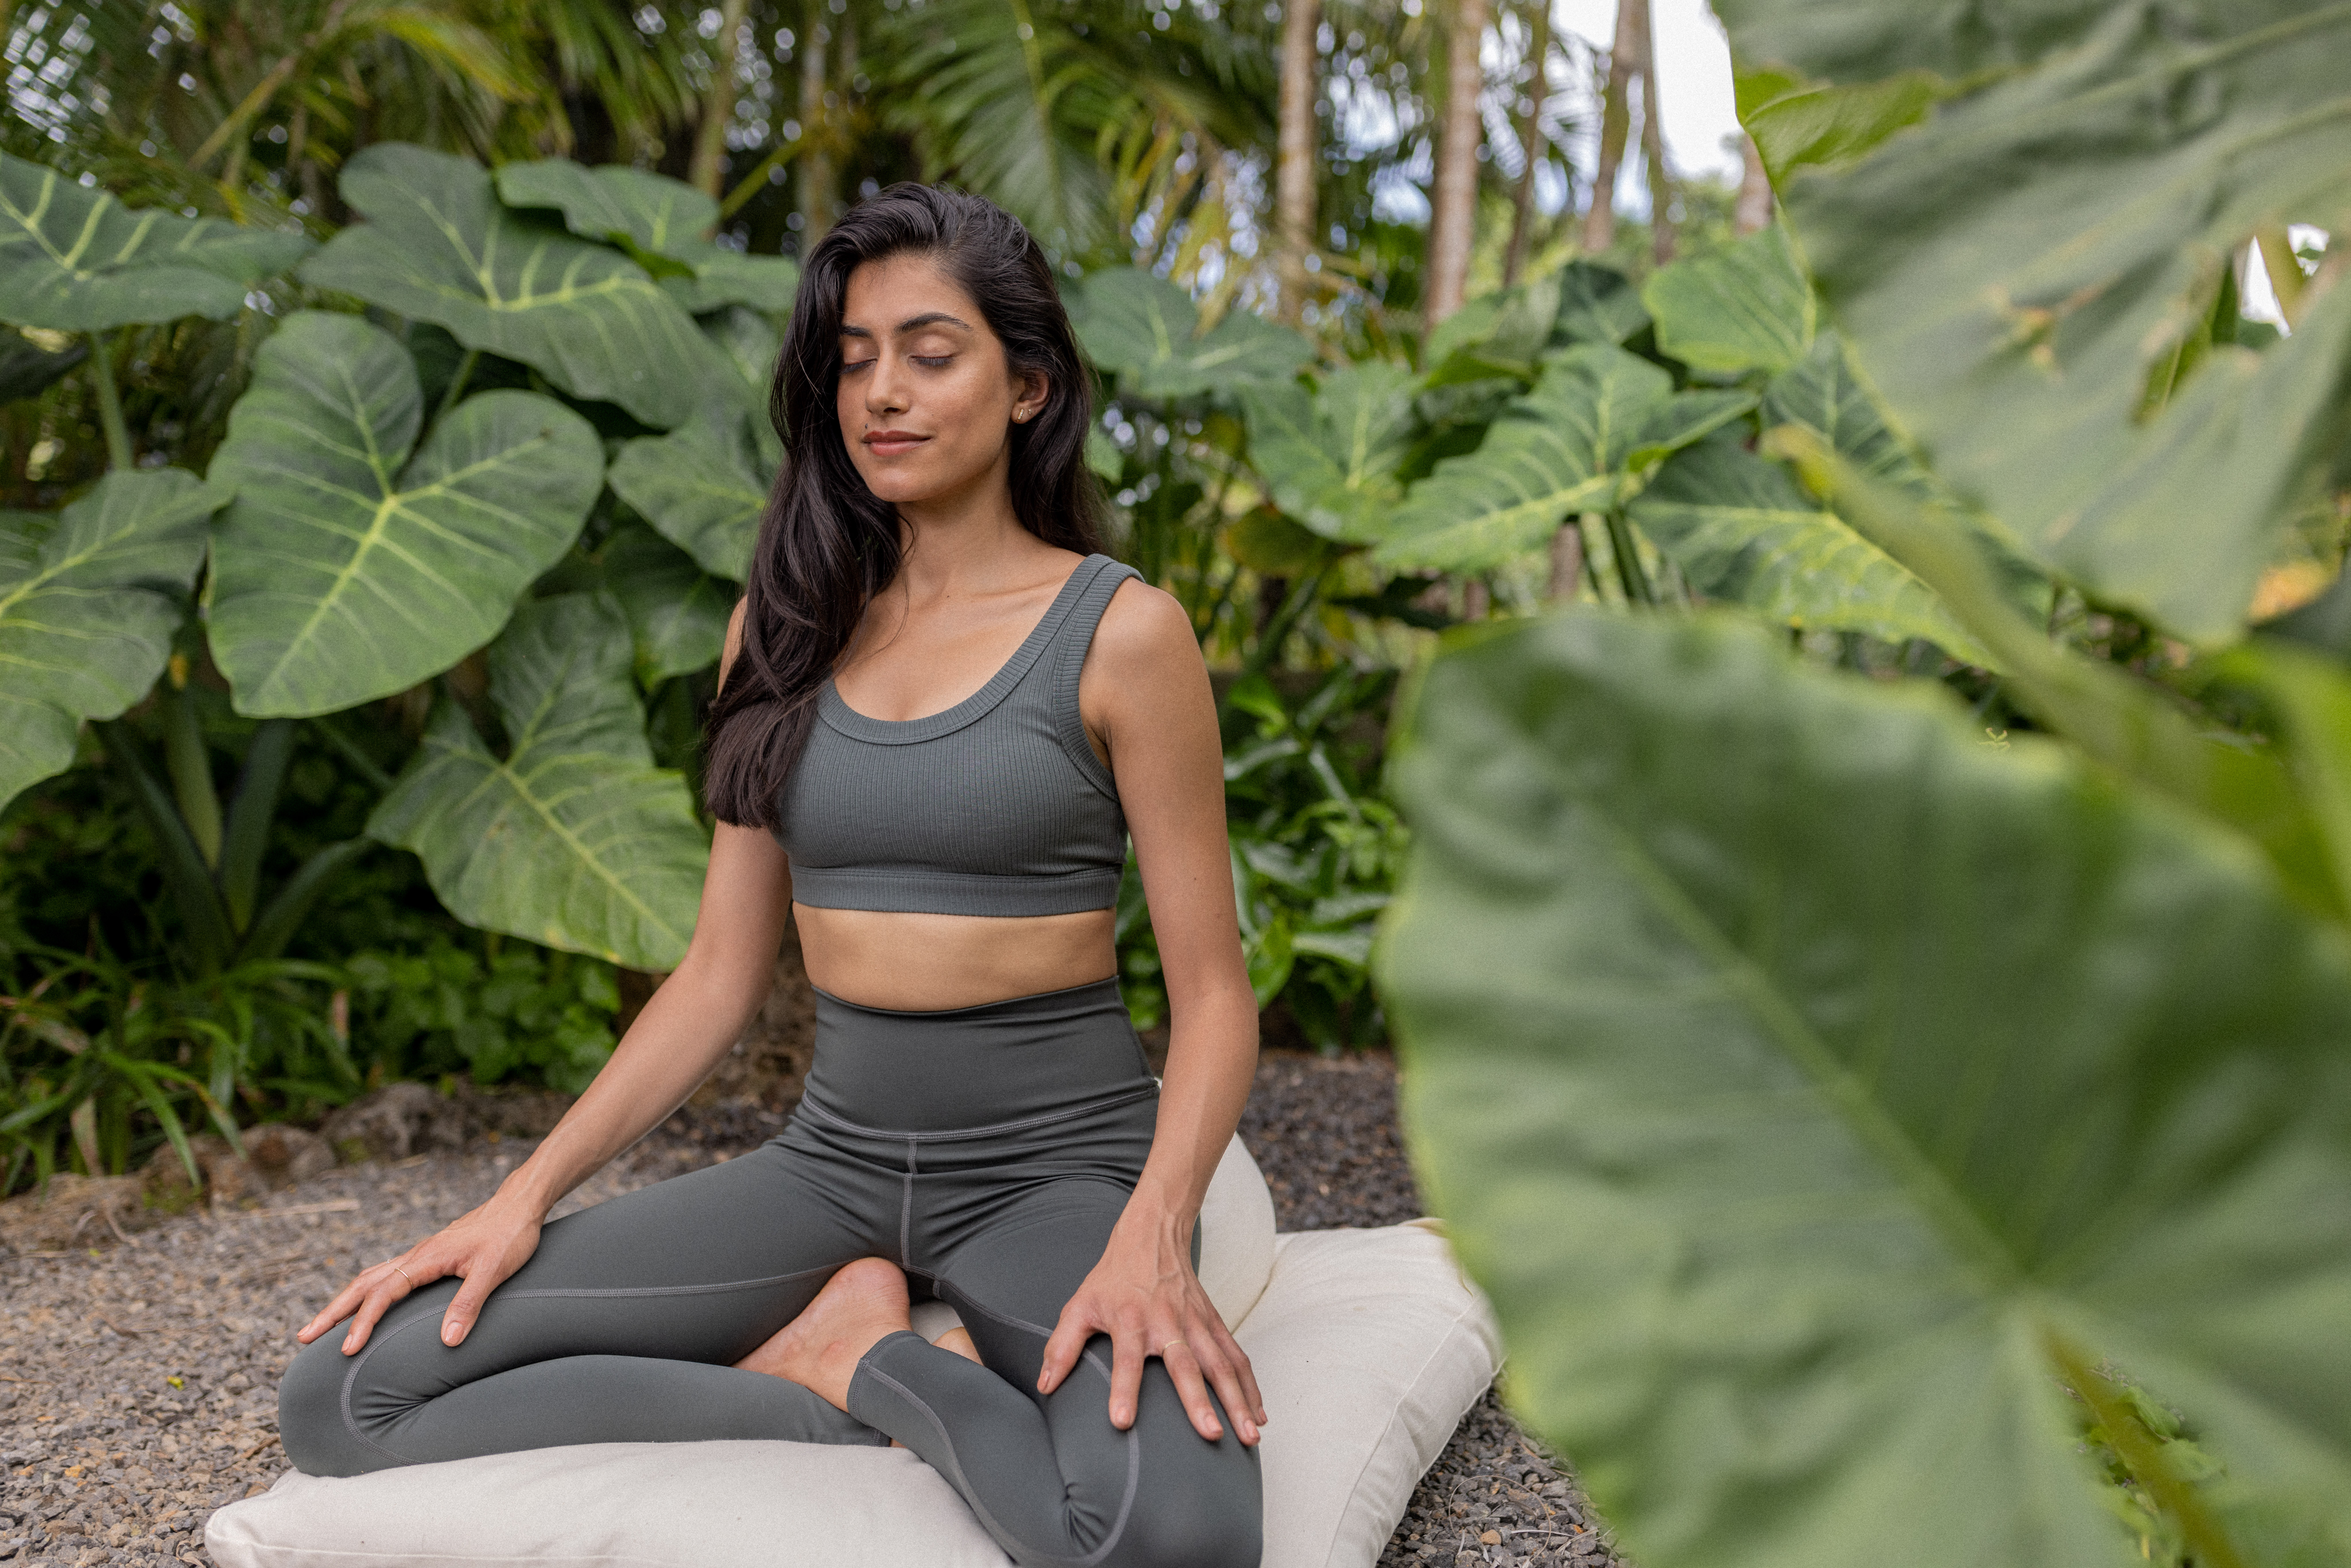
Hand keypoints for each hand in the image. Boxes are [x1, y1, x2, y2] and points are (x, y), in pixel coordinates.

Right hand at [295, 1187, 543, 1355]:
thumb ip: (470, 1303)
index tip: (347, 1349)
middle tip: (303, 1336)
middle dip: (333, 1311)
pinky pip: (389, 1275)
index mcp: (426, 1258)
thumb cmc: (511, 1235)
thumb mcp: (495, 1270)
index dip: (364, 1322)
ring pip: (372, 1278)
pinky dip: (369, 1291)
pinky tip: (367, 1305)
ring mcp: (421, 1255)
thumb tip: (448, 1342)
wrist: (520, 1205)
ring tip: (322, 1325)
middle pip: (364, 1284)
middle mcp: (417, 1255)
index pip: (384, 1294)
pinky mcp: (430, 1256)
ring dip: (346, 1301)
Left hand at [1035, 1212, 1266, 1445]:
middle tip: (1210, 1435)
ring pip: (1221, 1364)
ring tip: (1249, 1435)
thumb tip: (1045, 1385)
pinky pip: (1236, 1356)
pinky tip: (1259, 1412)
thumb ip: (1061, 1345)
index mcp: (1131, 1319)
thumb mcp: (1080, 1305)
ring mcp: (1196, 1323)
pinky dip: (1250, 1384)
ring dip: (1237, 1400)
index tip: (1122, 1422)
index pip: (1126, 1358)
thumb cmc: (1113, 1278)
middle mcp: (1168, 1322)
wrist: (1153, 1235)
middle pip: (1186, 1365)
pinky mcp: (1215, 1322)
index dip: (1123, 1389)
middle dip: (1199, 1401)